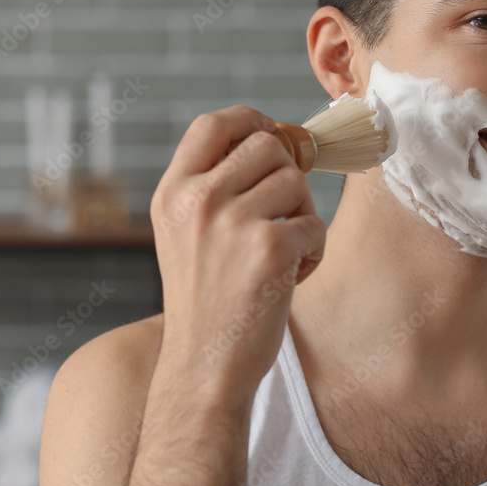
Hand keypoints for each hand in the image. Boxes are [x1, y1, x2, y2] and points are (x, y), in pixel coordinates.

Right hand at [149, 106, 325, 408]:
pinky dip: (313, 250)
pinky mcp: (268, 248)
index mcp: (172, 193)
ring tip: (284, 252)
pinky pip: (314, 224)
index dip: (251, 119)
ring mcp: (231, 222)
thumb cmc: (204, 301)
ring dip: (303, 215)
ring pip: (296, 181)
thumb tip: (278, 140)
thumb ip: (212, 186)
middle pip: (267, 144)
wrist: (204, 366)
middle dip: (287, 174)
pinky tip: (291, 277)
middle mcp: (196, 200)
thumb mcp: (184, 234)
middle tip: (285, 213)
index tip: (272, 135)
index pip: (213, 123)